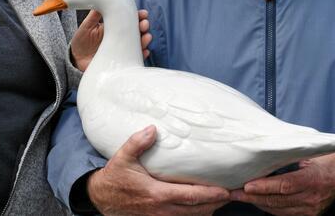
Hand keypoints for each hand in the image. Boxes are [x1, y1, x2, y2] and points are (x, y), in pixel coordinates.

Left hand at [70, 9, 150, 71]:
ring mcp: (121, 49)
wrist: (76, 58)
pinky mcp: (120, 60)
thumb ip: (95, 14)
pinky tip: (144, 52)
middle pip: (136, 31)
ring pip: (138, 44)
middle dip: (143, 26)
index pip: (129, 19)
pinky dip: (141, 55)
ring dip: (144, 40)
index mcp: (114, 26)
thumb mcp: (87, 25)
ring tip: (146, 37)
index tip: (143, 13)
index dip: (138, 16)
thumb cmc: (82, 40)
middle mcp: (120, 37)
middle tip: (144, 24)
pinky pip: (134, 58)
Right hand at [87, 126, 229, 215]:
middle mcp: (162, 210)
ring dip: (208, 209)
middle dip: (217, 203)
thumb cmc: (115, 178)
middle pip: (198, 211)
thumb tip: (153, 128)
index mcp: (157, 194)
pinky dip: (196, 214)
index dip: (210, 195)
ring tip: (222, 198)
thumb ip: (137, 143)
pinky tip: (204, 206)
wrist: (101, 199)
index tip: (226, 190)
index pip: (190, 196)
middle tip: (233, 193)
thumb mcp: (123, 157)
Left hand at [231, 153, 334, 215]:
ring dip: (256, 202)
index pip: (285, 185)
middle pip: (277, 200)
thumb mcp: (314, 153)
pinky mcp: (307, 215)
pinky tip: (254, 199)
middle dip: (252, 196)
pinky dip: (267, 207)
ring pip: (277, 210)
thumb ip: (293, 153)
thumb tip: (268, 146)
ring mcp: (309, 209)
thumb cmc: (327, 160)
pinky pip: (282, 214)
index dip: (265, 187)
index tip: (247, 185)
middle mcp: (311, 198)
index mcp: (313, 179)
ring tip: (238, 195)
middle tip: (232, 191)